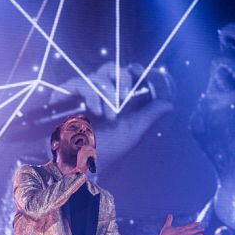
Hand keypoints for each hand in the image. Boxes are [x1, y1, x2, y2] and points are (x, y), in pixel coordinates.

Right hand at [51, 62, 172, 169]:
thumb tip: (169, 104)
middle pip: (110, 69)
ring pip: (96, 75)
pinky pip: (77, 82)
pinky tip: (95, 110)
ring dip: (106, 93)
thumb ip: (149, 115)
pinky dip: (89, 93)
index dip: (133, 69)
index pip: (124, 73)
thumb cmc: (106, 151)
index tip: (140, 73)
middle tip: (124, 99)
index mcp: (114, 97)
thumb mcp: (132, 131)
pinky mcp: (64, 97)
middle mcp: (98, 92)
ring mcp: (81, 94)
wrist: (81, 164)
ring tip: (109, 116)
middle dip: (120, 81)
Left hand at [157, 215, 203, 234]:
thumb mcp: (167, 226)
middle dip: (197, 230)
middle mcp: (181, 234)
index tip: (198, 222)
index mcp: (179, 230)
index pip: (188, 227)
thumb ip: (169, 220)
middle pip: (191, 231)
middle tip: (203, 229)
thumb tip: (170, 214)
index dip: (193, 225)